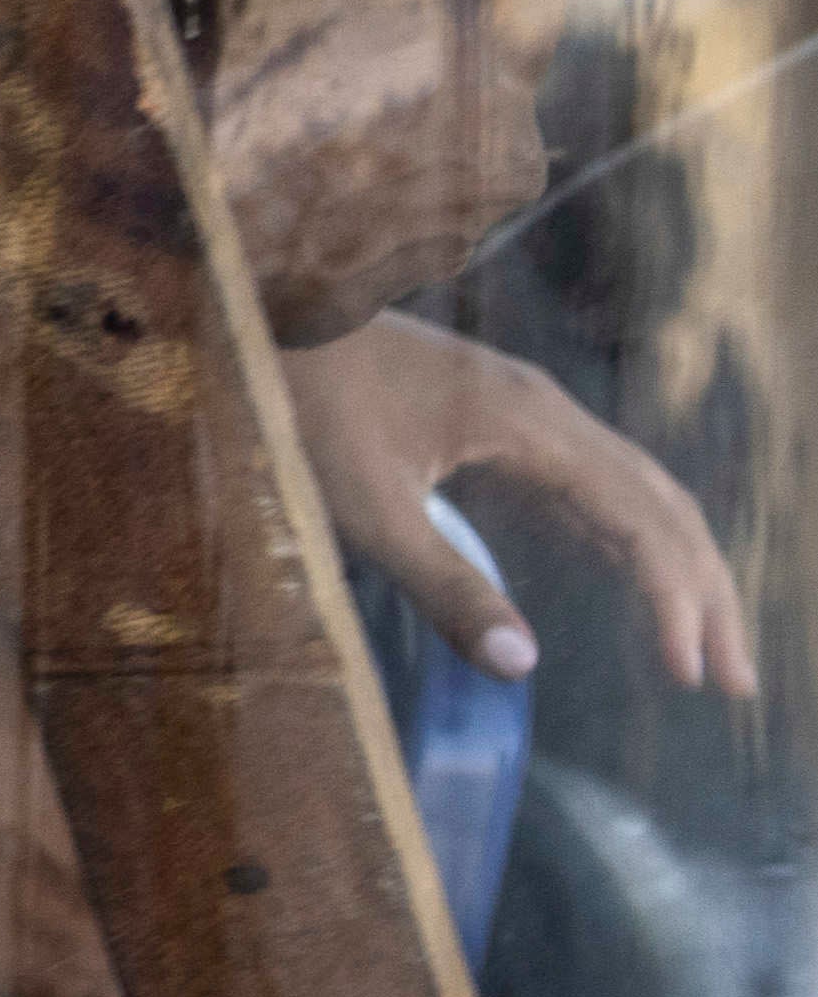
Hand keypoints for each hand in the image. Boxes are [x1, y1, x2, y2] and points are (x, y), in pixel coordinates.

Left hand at [291, 309, 760, 701]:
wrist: (264, 313)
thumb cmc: (301, 402)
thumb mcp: (363, 505)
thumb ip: (442, 583)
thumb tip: (522, 664)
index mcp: (531, 425)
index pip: (640, 519)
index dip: (674, 599)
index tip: (689, 673)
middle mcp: (548, 413)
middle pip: (663, 507)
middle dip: (705, 594)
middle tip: (733, 682)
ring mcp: (530, 414)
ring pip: (637, 494)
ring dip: (678, 570)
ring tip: (704, 650)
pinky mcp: (502, 423)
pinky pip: (592, 485)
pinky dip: (630, 541)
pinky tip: (638, 587)